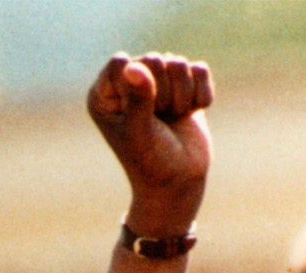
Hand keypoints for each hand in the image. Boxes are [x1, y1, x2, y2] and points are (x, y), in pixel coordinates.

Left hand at [87, 52, 213, 236]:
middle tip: (158, 121)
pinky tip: (191, 113)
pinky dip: (201, 94)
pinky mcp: (185, 84)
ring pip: (178, 63)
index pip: (121, 63)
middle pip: (153, 59)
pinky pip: (200, 69)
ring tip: (172, 119)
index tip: (137, 115)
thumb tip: (132, 65)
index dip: (136, 86)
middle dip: (163, 93)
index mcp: (104, 95)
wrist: (179, 180)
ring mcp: (158, 82)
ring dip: (182, 97)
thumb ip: (137, 98)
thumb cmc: (150, 161)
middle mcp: (127, 84)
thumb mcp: (139, 132)